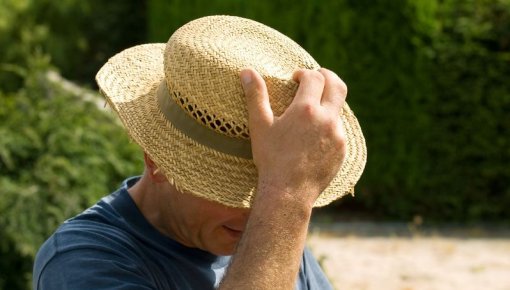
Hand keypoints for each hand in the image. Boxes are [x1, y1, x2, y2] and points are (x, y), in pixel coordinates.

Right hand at [240, 68, 346, 206]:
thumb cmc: (270, 158)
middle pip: (337, 85)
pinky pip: (339, 130)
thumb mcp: (260, 125)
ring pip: (339, 109)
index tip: (295, 79)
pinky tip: (314, 136)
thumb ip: (255, 96)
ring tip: (310, 112)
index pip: (314, 77)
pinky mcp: (343, 150)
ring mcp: (338, 135)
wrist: (288, 193)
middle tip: (315, 79)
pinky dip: (329, 126)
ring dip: (327, 104)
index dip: (304, 74)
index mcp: (306, 109)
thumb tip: (246, 71)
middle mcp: (327, 119)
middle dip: (327, 77)